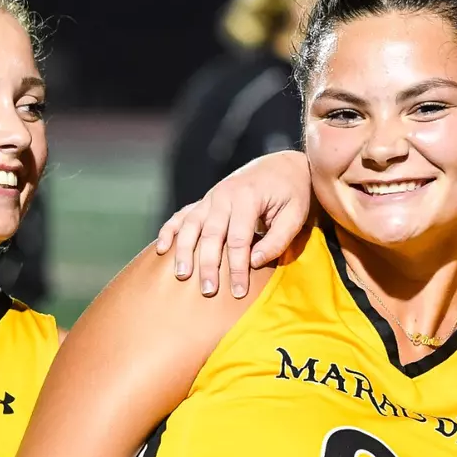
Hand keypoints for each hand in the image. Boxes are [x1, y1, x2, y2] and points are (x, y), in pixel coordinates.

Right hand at [153, 151, 311, 297]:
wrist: (282, 165)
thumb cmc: (292, 192)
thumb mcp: (295, 215)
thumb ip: (277, 239)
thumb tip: (254, 263)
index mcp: (247, 197)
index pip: (238, 240)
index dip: (237, 268)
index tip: (238, 292)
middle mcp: (224, 195)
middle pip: (211, 235)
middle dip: (208, 265)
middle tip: (207, 291)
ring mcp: (210, 197)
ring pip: (190, 225)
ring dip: (183, 251)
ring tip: (181, 275)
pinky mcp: (205, 201)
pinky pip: (181, 215)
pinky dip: (169, 231)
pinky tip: (161, 249)